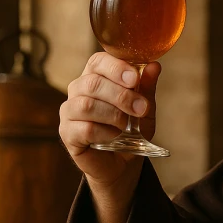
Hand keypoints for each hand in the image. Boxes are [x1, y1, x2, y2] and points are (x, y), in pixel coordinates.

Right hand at [59, 52, 161, 202]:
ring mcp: (69, 111)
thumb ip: (146, 87)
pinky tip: (115, 137)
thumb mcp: (145, 107)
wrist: (123, 162)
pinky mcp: (67, 133)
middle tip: (140, 108)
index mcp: (96, 76)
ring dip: (114, 115)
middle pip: (92, 83)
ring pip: (86, 105)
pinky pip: (84, 128)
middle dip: (121, 95)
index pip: (97, 61)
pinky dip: (105, 132)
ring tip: (127, 125)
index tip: (135, 79)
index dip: (115, 67)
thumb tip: (155, 66)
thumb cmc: (132, 129)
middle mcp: (78, 90)